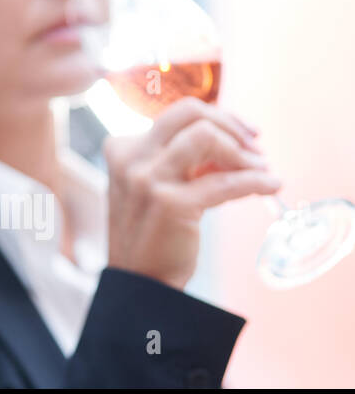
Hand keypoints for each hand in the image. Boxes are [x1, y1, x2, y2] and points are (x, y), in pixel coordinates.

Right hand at [105, 97, 281, 288]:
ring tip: (261, 168)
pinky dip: (255, 180)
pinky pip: (225, 181)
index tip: (241, 135)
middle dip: (230, 124)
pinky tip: (271, 185)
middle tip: (254, 145)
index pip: (178, 115)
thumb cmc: (152, 232)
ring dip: (242, 150)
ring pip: (205, 135)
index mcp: (123, 149)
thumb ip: (180, 161)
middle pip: (189, 112)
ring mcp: (148, 179)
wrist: (140, 281)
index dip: (217, 121)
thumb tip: (230, 142)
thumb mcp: (154, 185)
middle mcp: (131, 158)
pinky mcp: (171, 203)